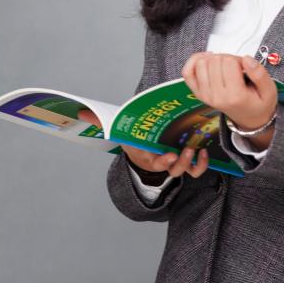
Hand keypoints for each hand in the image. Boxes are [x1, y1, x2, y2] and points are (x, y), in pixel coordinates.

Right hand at [77, 109, 208, 178]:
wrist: (143, 149)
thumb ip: (101, 121)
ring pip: (185, 171)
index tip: (168, 155)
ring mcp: (175, 163)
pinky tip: (204, 151)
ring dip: (192, 164)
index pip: (155, 162)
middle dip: (180, 162)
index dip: (162, 161)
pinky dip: (201, 164)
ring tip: (196, 150)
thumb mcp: (118, 130)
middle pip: (173, 169)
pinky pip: (195, 168)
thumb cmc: (133, 139)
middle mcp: (162, 163)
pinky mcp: (186, 161)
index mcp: (147, 157)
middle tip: (186, 150)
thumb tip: (79, 112)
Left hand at [181, 52, 277, 131]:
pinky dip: (195, 61)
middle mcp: (217, 96)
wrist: (251, 119)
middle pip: (215, 60)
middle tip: (237, 68)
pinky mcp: (199, 93)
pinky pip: (188, 72)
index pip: (229, 62)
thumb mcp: (269, 90)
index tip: (245, 68)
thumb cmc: (259, 104)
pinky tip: (207, 61)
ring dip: (214, 59)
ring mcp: (205, 95)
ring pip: (202, 63)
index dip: (239, 59)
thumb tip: (246, 59)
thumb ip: (260, 74)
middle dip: (227, 58)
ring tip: (225, 67)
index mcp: (235, 96)